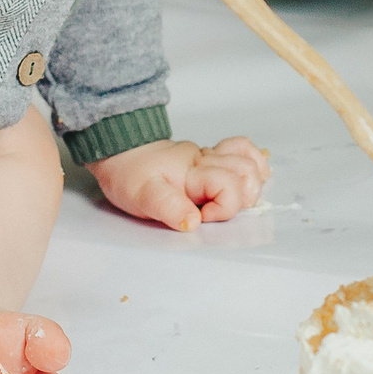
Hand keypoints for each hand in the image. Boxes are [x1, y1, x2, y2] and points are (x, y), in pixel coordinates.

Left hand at [87, 137, 270, 231]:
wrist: (118, 151)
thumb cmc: (129, 175)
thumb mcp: (142, 195)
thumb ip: (169, 208)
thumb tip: (194, 223)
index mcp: (192, 172)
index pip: (229, 186)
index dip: (224, 209)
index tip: (202, 217)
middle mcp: (205, 160)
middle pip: (246, 172)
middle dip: (243, 197)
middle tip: (217, 210)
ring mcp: (208, 156)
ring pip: (248, 160)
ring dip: (252, 181)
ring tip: (238, 198)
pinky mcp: (208, 156)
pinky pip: (240, 150)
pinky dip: (253, 162)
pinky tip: (254, 174)